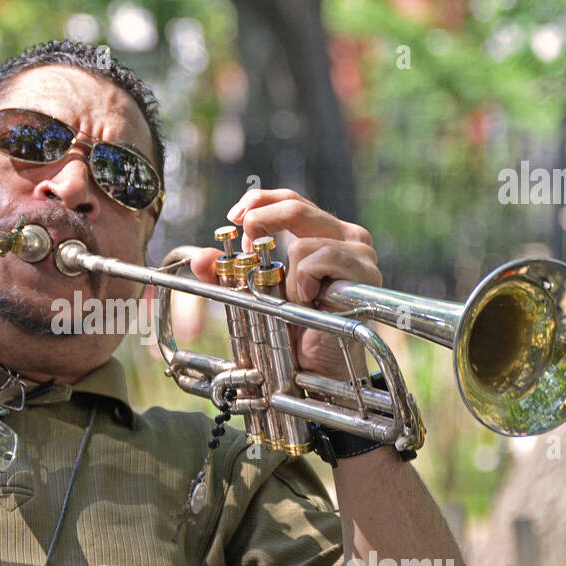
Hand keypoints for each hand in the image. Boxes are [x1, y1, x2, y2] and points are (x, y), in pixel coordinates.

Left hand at [189, 188, 381, 380]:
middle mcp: (347, 236)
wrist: (320, 366)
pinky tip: (310, 301)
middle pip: (295, 206)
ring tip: (296, 299)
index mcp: (323, 233)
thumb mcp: (255, 295)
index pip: (290, 199)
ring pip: (303, 241)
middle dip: (261, 224)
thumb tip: (200, 256)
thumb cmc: (295, 329)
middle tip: (246, 250)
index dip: (259, 201)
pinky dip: (304, 281)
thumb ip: (227, 275)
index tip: (235, 218)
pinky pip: (319, 259)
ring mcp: (359, 253)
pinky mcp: (365, 272)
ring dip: (288, 274)